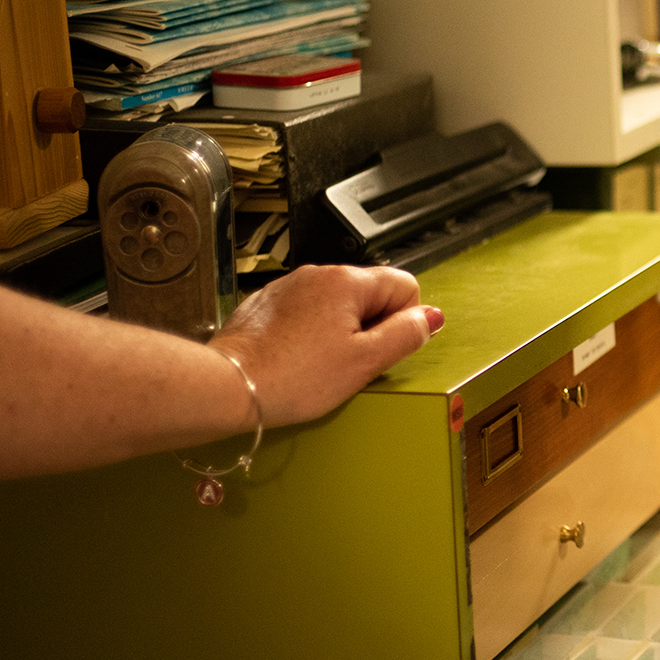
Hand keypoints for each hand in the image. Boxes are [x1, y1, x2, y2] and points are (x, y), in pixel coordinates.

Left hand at [210, 265, 441, 427]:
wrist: (229, 386)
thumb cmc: (293, 377)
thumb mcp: (365, 362)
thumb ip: (406, 334)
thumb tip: (430, 317)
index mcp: (347, 281)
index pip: (405, 285)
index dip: (403, 321)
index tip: (381, 349)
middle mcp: (318, 274)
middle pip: (371, 294)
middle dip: (370, 327)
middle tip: (350, 362)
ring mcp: (289, 287)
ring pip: (338, 305)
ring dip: (341, 331)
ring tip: (321, 364)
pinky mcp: (268, 304)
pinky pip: (308, 313)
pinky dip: (311, 333)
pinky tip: (299, 359)